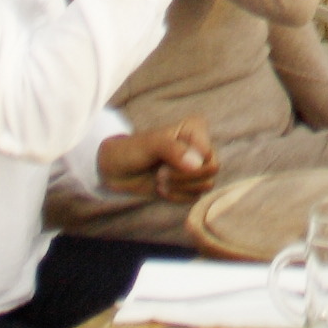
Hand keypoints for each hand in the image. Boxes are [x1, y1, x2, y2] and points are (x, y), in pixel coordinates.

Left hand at [99, 120, 219, 198]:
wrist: (116, 171)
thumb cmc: (131, 150)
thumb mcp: (149, 145)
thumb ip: (173, 150)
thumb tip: (196, 165)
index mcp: (195, 130)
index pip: (209, 152)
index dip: (190, 164)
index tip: (165, 161)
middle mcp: (200, 147)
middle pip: (211, 170)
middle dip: (183, 177)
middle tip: (160, 173)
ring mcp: (197, 167)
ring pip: (205, 186)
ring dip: (178, 187)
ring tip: (159, 179)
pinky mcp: (190, 185)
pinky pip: (195, 198)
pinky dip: (175, 196)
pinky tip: (161, 188)